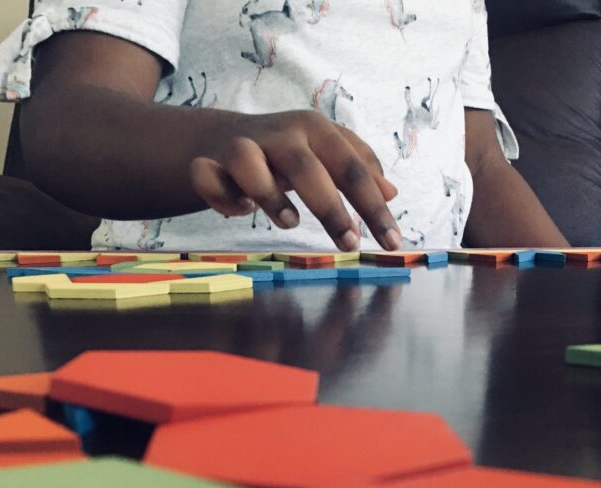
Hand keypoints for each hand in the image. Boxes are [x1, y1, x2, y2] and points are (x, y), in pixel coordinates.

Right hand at [187, 110, 401, 250]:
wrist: (225, 139)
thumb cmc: (288, 153)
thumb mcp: (328, 155)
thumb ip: (359, 169)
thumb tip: (392, 193)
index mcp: (316, 129)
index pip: (352, 168)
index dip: (373, 205)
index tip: (391, 241)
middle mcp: (280, 133)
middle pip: (307, 168)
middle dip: (331, 210)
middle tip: (350, 244)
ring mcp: (241, 145)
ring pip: (248, 163)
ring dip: (269, 197)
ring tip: (290, 221)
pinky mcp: (208, 162)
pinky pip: (208, 178)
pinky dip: (222, 197)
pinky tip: (239, 209)